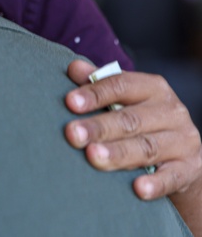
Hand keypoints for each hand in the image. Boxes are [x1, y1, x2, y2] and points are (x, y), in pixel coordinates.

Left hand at [64, 60, 201, 205]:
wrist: (182, 154)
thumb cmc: (140, 119)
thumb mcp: (124, 98)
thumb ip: (99, 83)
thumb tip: (74, 68)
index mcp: (153, 87)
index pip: (122, 85)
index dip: (95, 94)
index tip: (69, 103)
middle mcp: (172, 111)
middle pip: (131, 119)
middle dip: (99, 127)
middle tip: (72, 134)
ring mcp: (184, 141)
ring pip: (147, 148)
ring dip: (119, 154)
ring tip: (93, 157)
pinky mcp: (190, 168)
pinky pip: (173, 177)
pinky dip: (156, 183)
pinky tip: (138, 189)